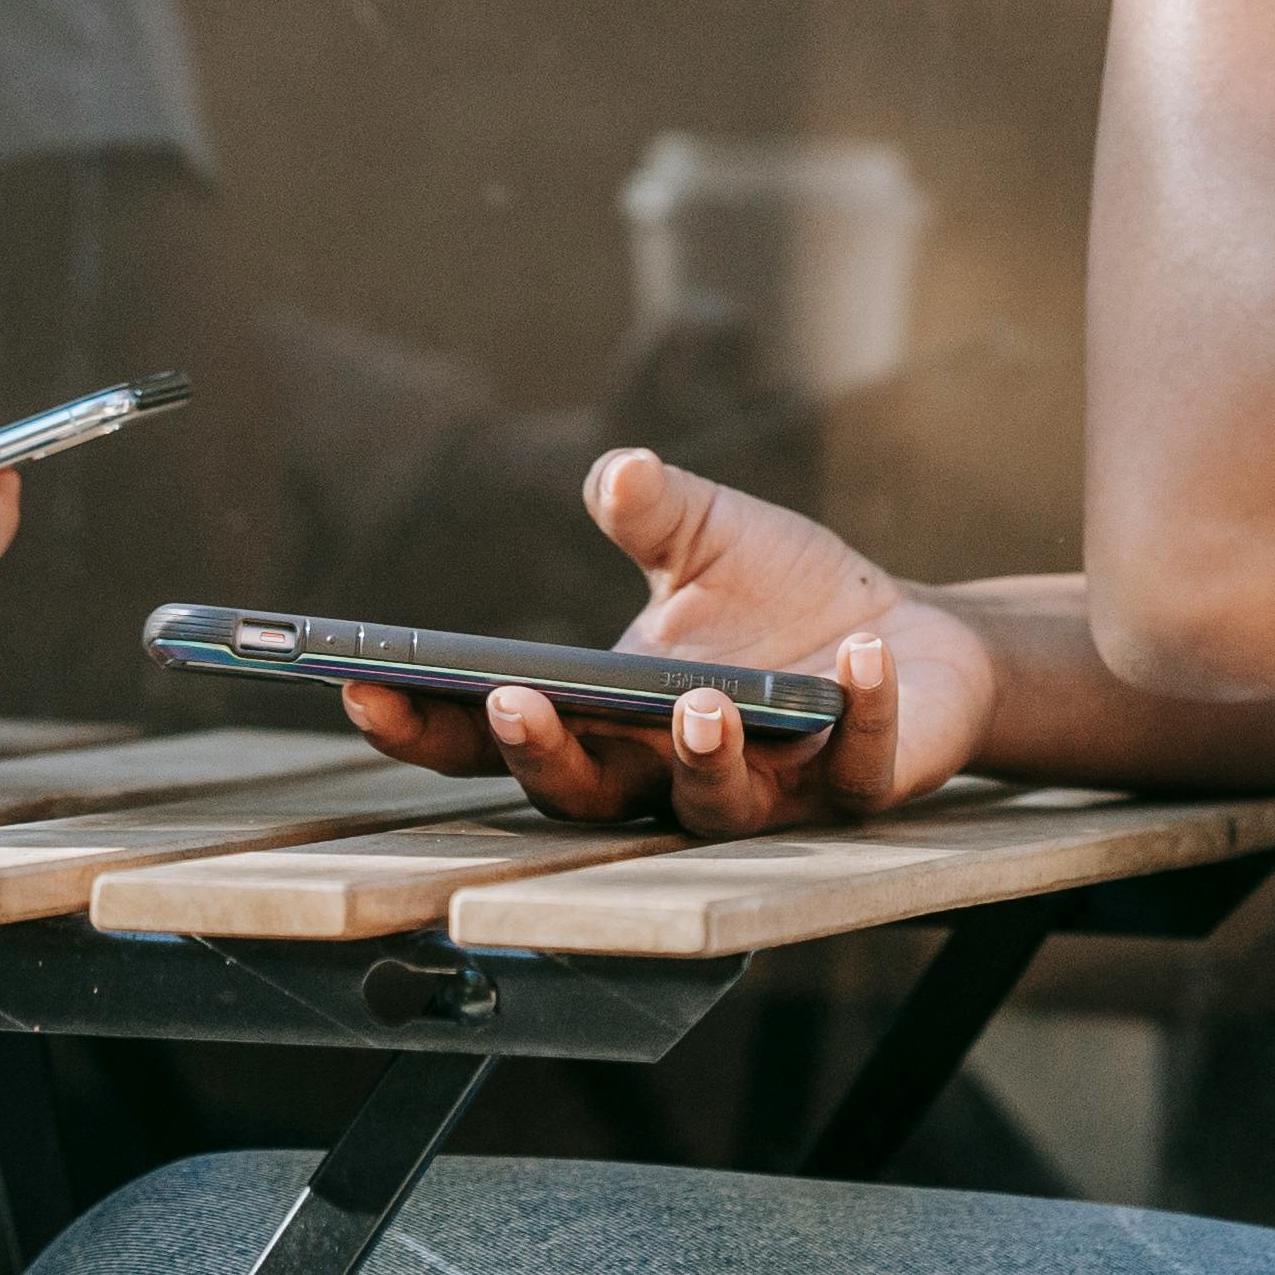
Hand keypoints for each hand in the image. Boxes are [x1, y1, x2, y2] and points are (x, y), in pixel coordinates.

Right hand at [335, 447, 992, 837]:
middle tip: (511, 703)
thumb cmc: (786, 598)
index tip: (364, 685)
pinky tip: (859, 659)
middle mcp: (671, 774)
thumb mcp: (710, 538)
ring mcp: (767, 790)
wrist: (911, 639)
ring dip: (700, 758)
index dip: (426, 725)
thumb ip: (657, 511)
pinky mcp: (859, 785)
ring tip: (698, 703)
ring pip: (712, 805)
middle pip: (584, 794)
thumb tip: (617, 470)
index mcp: (610, 718)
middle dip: (543, 753)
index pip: (495, 738)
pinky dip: (855, 711)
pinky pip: (854, 763)